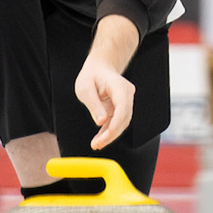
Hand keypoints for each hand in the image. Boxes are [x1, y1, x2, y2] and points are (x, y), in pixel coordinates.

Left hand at [74, 15, 137, 150]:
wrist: (99, 68)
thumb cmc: (91, 76)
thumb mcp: (85, 88)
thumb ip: (93, 104)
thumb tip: (101, 121)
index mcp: (119, 86)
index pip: (122, 107)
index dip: (116, 123)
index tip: (106, 135)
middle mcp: (127, 94)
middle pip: (124, 118)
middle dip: (112, 134)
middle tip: (97, 144)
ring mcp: (126, 102)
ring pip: (122, 123)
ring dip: (110, 135)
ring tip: (96, 144)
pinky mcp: (122, 109)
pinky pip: (117, 122)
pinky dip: (109, 132)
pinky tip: (99, 140)